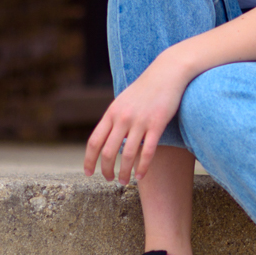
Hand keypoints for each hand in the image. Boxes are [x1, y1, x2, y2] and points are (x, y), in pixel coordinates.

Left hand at [84, 53, 191, 185]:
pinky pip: (147, 151)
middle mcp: (122, 118)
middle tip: (109, 179)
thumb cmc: (145, 88)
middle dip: (106, 170)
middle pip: (108, 152)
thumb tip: (106, 138)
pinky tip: (140, 176)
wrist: (167, 72)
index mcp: (111, 113)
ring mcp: (140, 121)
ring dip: (123, 172)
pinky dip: (142, 167)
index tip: (88, 172)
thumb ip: (113, 118)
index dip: (89, 160)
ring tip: (123, 181)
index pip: (94, 141)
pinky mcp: (157, 124)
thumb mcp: (123, 101)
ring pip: (127, 154)